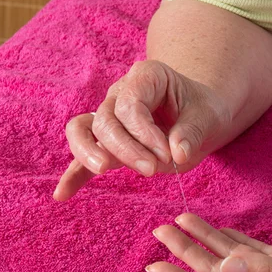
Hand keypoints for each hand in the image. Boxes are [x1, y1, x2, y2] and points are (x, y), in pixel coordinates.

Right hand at [54, 60, 230, 200]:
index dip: (145, 133)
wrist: (199, 116)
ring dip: (89, 152)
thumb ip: (192, 132)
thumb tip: (178, 153)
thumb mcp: (208, 116)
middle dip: (126, 148)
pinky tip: (63, 194)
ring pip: (82, 130)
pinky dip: (74, 174)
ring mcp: (109, 116)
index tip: (168, 155)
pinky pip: (83, 154)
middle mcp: (121, 93)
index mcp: (146, 77)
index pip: (131, 104)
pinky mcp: (106, 142)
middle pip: (106, 120)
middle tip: (152, 170)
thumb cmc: (203, 111)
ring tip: (104, 170)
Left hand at [146, 213, 271, 271]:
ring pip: (228, 259)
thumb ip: (266, 270)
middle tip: (159, 231)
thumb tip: (225, 264)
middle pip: (212, 271)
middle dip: (184, 253)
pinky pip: (249, 250)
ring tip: (181, 223)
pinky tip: (222, 231)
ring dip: (204, 242)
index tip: (151, 265)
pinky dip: (231, 238)